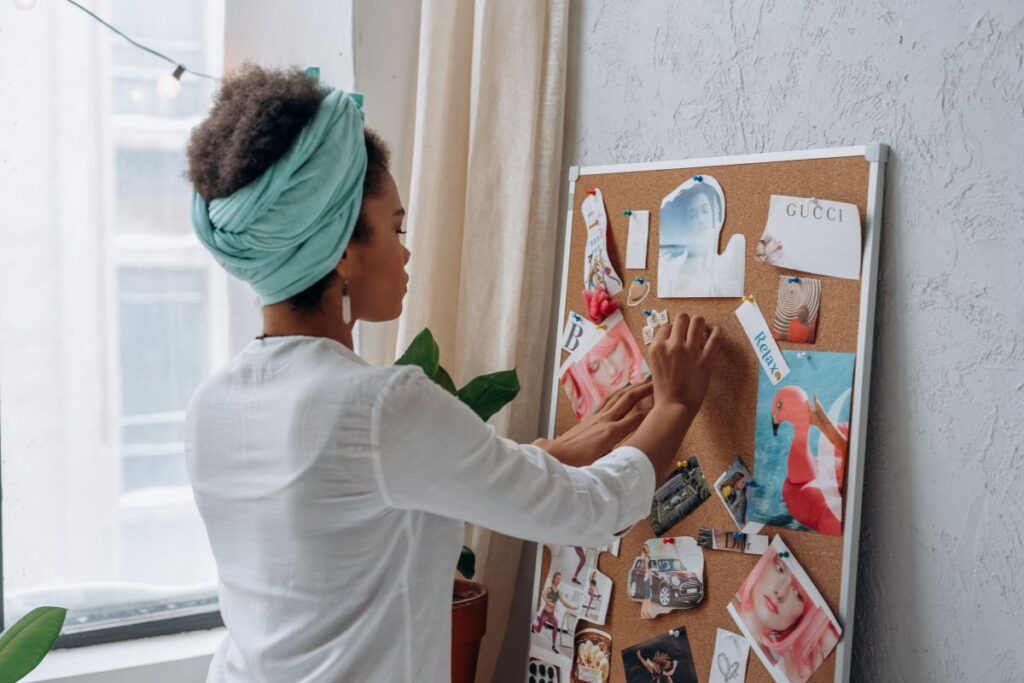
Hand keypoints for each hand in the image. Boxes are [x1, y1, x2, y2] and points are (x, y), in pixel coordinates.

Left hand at [535, 380, 653, 466]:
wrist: (556, 455)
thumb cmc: (578, 463)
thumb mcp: (603, 464)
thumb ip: (621, 460)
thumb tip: (637, 462)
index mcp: (611, 433)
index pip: (637, 417)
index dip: (652, 410)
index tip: (665, 403)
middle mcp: (606, 420)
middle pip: (628, 400)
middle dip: (644, 389)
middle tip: (657, 381)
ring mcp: (597, 417)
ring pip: (617, 397)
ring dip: (632, 387)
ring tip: (643, 380)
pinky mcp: (590, 417)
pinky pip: (607, 401)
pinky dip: (617, 393)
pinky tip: (621, 391)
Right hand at [647, 313, 719, 415]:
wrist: (674, 407)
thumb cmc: (664, 391)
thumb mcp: (654, 366)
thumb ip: (661, 351)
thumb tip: (670, 339)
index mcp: (657, 347)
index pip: (666, 326)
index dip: (673, 329)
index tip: (677, 334)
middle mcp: (672, 345)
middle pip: (681, 318)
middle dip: (686, 321)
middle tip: (690, 328)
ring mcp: (690, 351)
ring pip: (697, 321)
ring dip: (700, 323)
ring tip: (702, 328)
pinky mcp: (706, 359)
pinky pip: (715, 337)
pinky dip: (716, 332)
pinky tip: (716, 331)